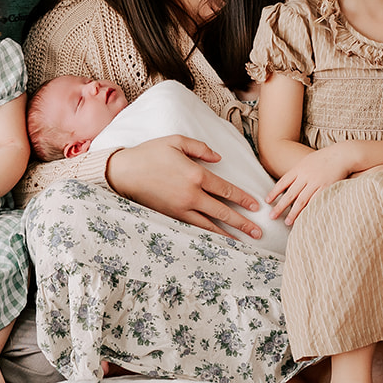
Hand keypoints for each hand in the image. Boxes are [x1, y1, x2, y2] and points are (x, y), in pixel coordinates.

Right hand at [106, 136, 262, 239]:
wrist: (124, 172)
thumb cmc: (150, 153)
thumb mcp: (176, 141)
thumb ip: (200, 148)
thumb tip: (218, 158)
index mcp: (195, 175)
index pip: (225, 190)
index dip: (242, 198)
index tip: (255, 206)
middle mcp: (191, 195)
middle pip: (222, 212)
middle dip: (242, 223)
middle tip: (258, 232)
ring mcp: (180, 209)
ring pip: (210, 225)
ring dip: (228, 234)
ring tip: (243, 242)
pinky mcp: (171, 216)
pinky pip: (194, 228)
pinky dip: (208, 235)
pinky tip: (217, 240)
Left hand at [267, 144, 356, 224]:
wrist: (341, 154)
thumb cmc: (325, 158)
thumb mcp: (307, 160)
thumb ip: (299, 171)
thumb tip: (290, 181)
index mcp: (299, 169)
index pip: (283, 182)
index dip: (274, 192)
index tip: (267, 201)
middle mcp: (305, 176)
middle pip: (290, 194)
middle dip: (280, 206)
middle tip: (272, 216)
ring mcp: (316, 182)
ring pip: (302, 200)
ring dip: (294, 212)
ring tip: (288, 222)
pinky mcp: (326, 188)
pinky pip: (316, 201)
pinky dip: (310, 210)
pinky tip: (306, 217)